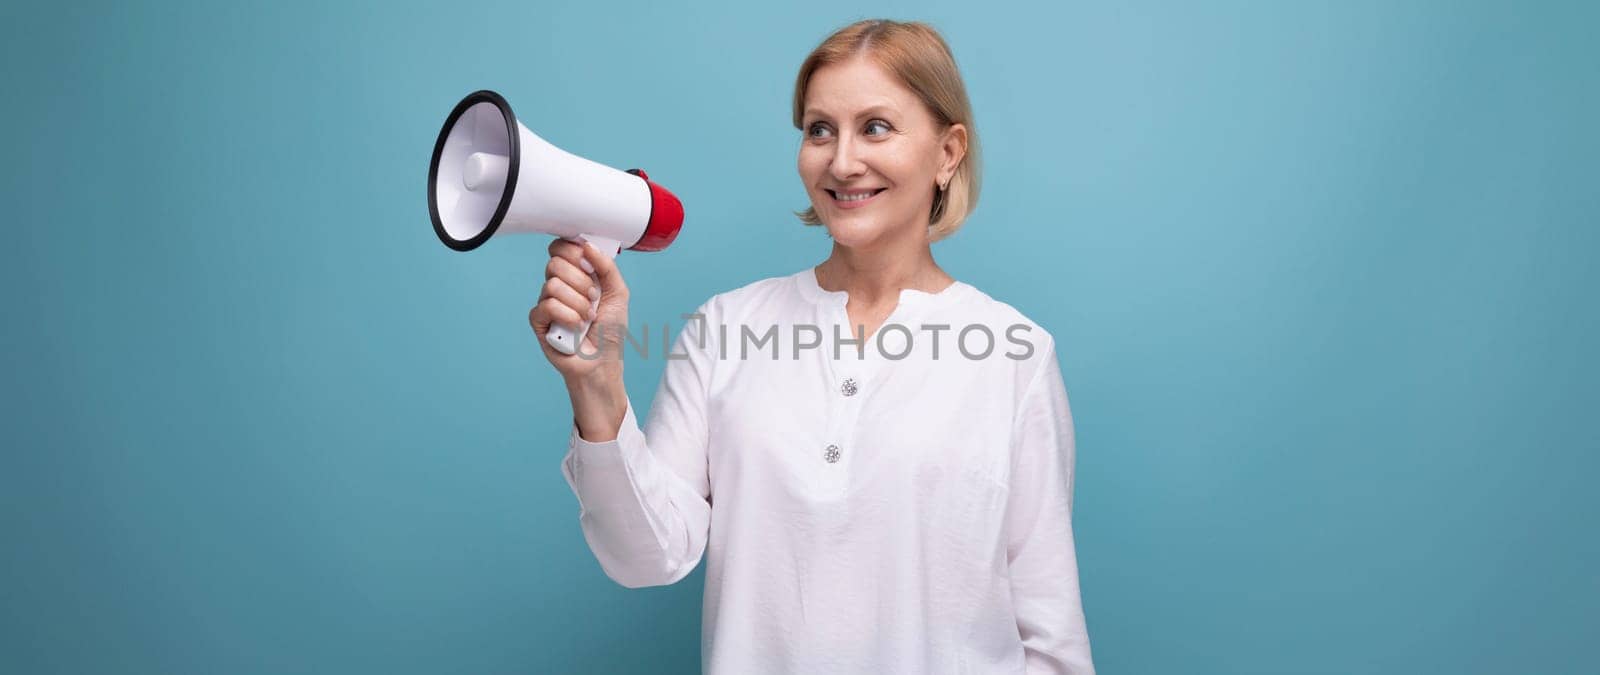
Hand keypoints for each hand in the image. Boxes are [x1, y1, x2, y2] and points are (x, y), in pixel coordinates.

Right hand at [529, 238, 630, 382]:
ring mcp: (546, 302)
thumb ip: (607, 266)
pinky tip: (576, 327)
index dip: (573, 251)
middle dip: (582, 282)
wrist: (603, 361)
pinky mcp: (538, 320)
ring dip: (578, 304)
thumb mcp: (618, 292)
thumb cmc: (610, 329)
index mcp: (575, 274)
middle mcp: (558, 285)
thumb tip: (588, 244)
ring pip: (552, 285)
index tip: (589, 265)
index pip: (560, 247)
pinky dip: (568, 316)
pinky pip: (547, 306)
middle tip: (594, 298)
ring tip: (588, 318)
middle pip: (555, 263)